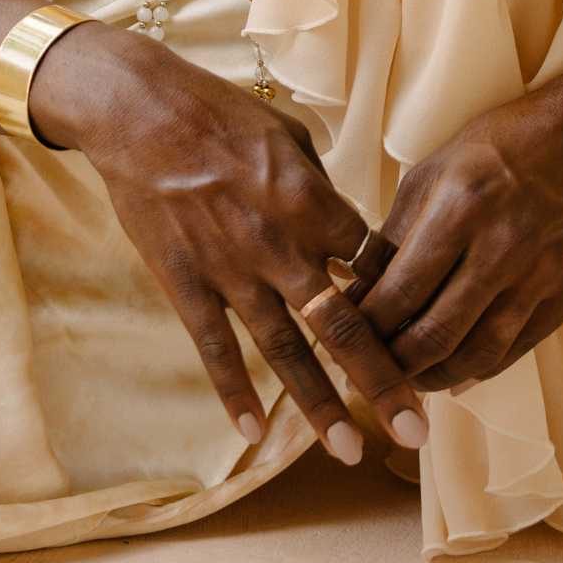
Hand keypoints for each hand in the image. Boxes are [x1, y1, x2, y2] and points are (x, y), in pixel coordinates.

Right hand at [69, 38, 426, 461]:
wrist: (141, 111)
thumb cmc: (220, 112)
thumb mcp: (289, 136)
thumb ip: (318, 188)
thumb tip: (340, 223)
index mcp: (311, 201)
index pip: (372, 264)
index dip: (400, 297)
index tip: (421, 329)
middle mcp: (280, 245)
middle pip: (343, 324)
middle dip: (382, 379)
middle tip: (416, 429)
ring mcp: (232, 271)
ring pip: (286, 352)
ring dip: (320, 405)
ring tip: (352, 450)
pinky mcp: (187, 285)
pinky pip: (216, 349)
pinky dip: (235, 394)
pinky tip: (255, 434)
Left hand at [349, 80, 562, 392]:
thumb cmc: (498, 147)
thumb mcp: (432, 170)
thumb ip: (395, 233)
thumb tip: (359, 288)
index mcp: (460, 209)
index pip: (401, 291)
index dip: (366, 327)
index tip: (345, 337)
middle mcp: (501, 248)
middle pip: (436, 334)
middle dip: (394, 364)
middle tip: (371, 371)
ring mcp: (541, 275)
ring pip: (478, 355)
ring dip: (436, 376)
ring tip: (410, 379)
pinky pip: (518, 348)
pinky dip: (481, 368)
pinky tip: (456, 371)